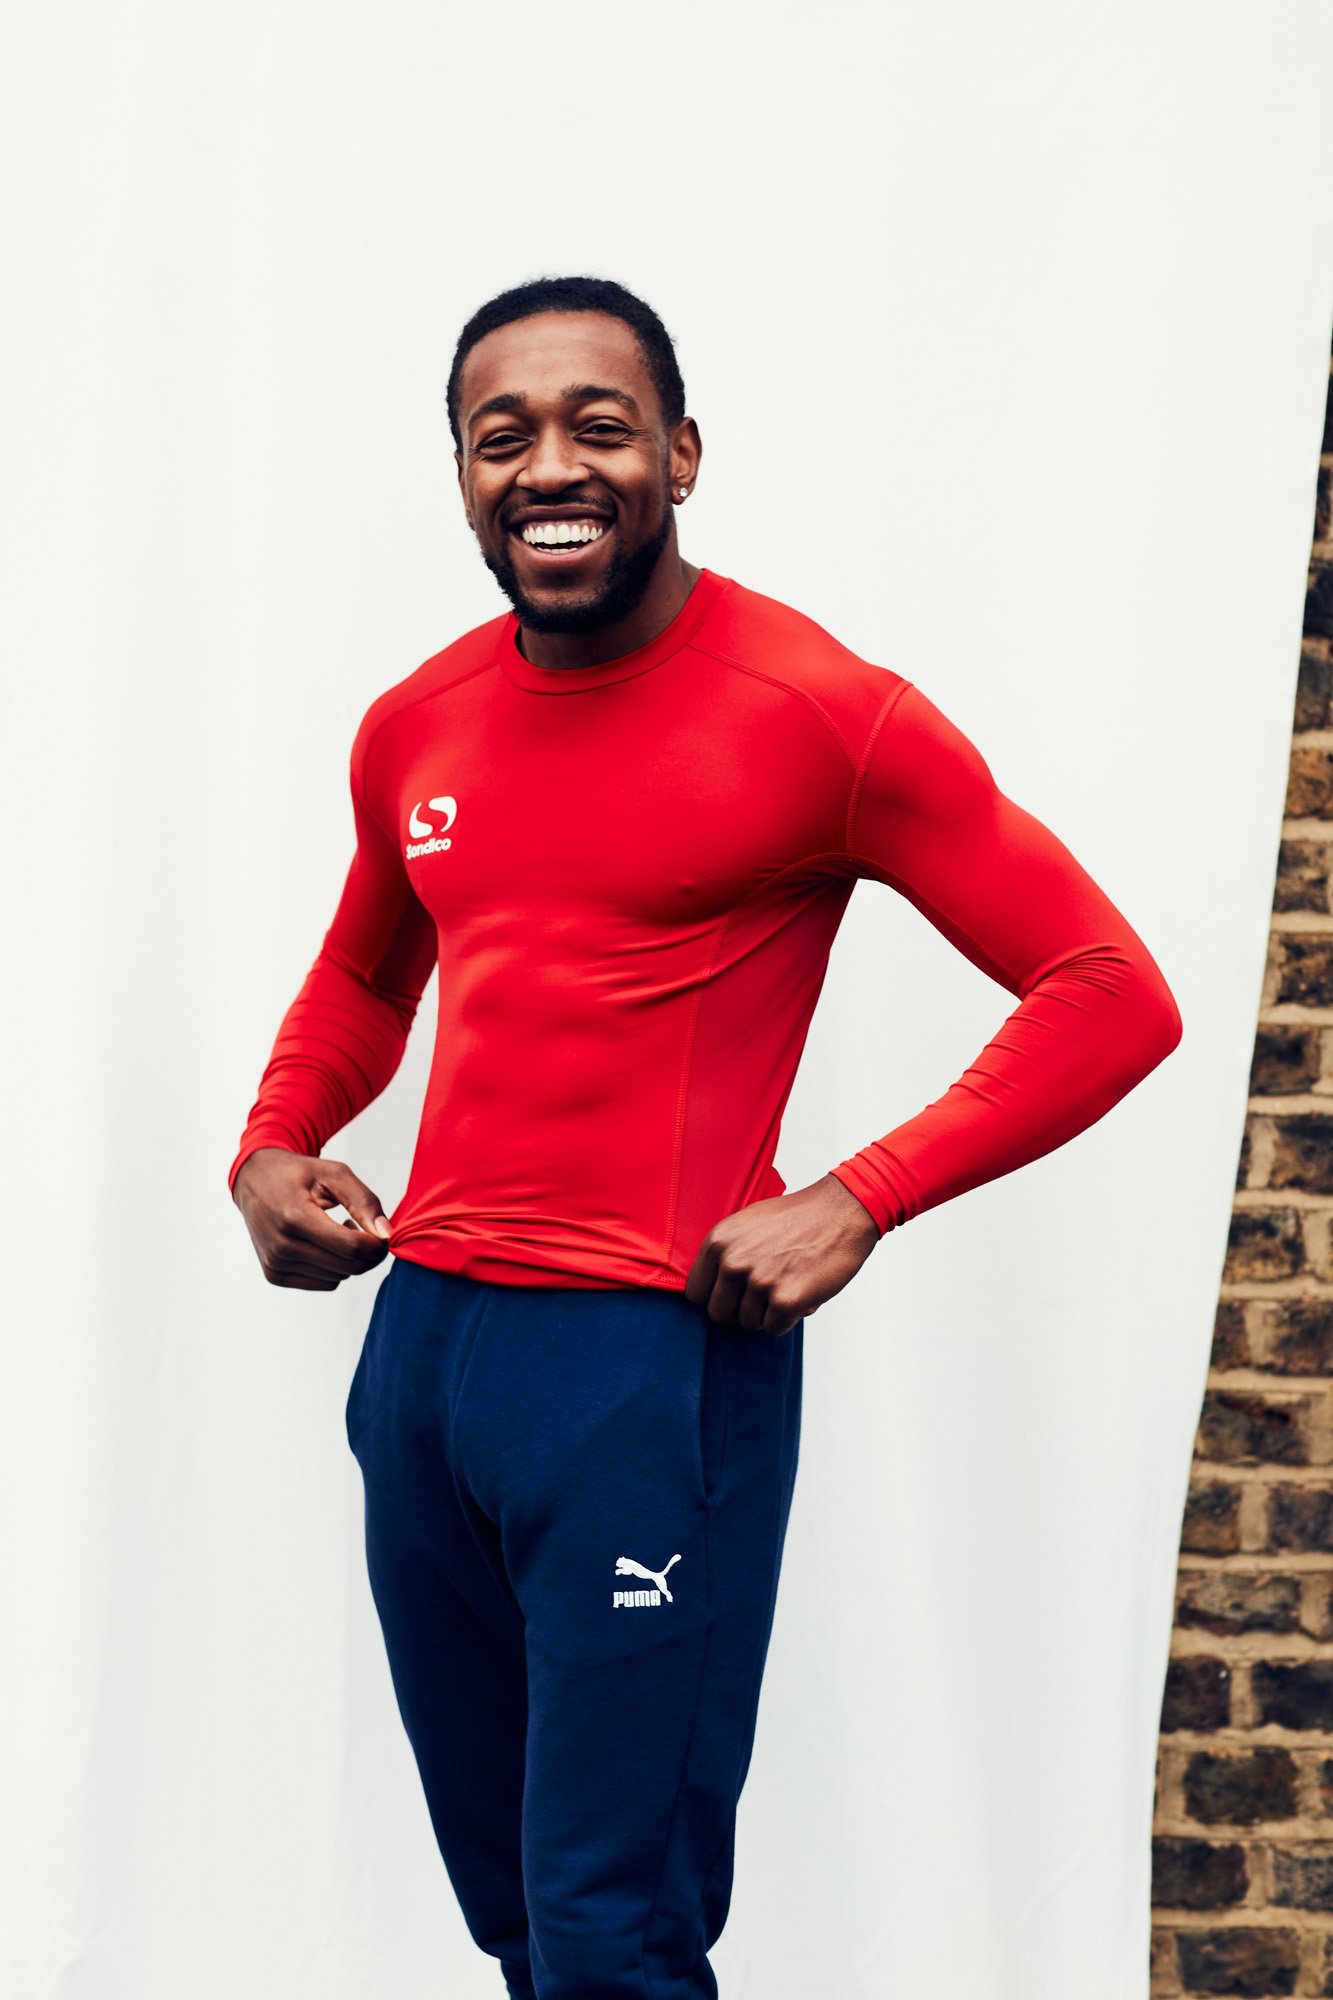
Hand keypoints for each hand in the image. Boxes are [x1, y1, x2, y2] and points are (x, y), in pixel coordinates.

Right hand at [232, 1148, 392, 1289]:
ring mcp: (275, 1264)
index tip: (382, 1232)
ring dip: (349, 1258)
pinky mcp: (275, 1275)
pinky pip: (324, 1283)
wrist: (255, 1181)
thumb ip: (365, 1201)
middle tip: (364, 1227)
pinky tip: (325, 1243)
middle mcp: (281, 1247)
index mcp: (295, 1217)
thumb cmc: (298, 1174)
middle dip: (369, 1253)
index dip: (377, 1244)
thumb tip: (387, 1235)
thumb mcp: (334, 1174)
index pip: (351, 1247)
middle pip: (348, 1266)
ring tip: (338, 1228)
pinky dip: (334, 1267)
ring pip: (339, 1277)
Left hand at [684, 1174, 881, 1334]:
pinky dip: (788, 1318)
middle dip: (740, 1310)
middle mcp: (733, 1262)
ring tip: (787, 1284)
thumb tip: (712, 1291)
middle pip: (719, 1314)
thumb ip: (726, 1254)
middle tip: (764, 1295)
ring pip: (749, 1323)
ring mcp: (758, 1282)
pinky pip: (775, 1328)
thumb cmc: (797, 1218)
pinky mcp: (786, 1300)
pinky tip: (800, 1293)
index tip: (732, 1295)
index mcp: (718, 1242)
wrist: (841, 1211)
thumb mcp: (746, 1224)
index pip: (695, 1293)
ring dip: (767, 1312)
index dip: (716, 1297)